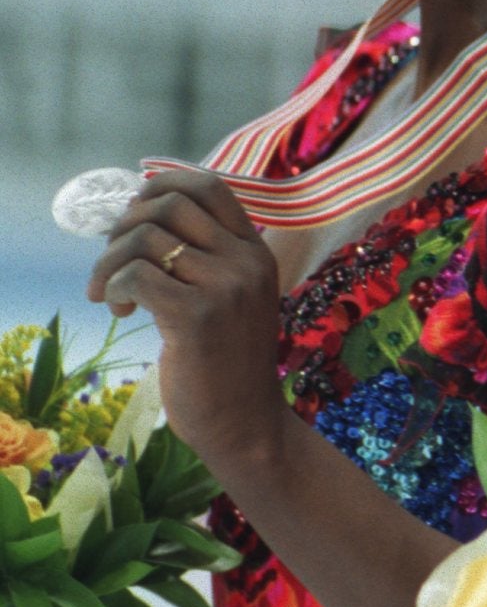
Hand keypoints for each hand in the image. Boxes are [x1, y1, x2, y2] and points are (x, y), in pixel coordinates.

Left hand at [85, 168, 285, 467]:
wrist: (244, 421)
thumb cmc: (226, 363)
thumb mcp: (231, 299)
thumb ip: (204, 258)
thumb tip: (139, 216)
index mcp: (256, 252)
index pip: (211, 186)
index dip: (163, 184)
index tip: (136, 212)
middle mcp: (247, 261)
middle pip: (170, 203)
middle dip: (124, 225)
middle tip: (115, 261)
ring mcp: (227, 287)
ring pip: (145, 237)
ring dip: (109, 262)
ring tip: (112, 295)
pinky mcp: (197, 316)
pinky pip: (136, 275)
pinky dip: (115, 287)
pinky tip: (122, 312)